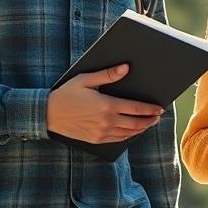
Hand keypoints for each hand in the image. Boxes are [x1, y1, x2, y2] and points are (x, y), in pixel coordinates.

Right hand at [46, 64, 163, 142]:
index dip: (150, 109)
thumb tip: (126, 68)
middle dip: (149, 120)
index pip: (136, 108)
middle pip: (136, 123)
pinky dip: (129, 135)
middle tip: (157, 116)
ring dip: (141, 129)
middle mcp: (107, 122)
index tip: (159, 107)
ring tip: (148, 123)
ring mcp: (102, 133)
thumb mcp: (85, 79)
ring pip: (129, 133)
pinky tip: (132, 131)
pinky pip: (118, 139)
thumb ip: (107, 74)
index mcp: (106, 105)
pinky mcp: (96, 140)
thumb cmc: (66, 94)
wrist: (48, 115)